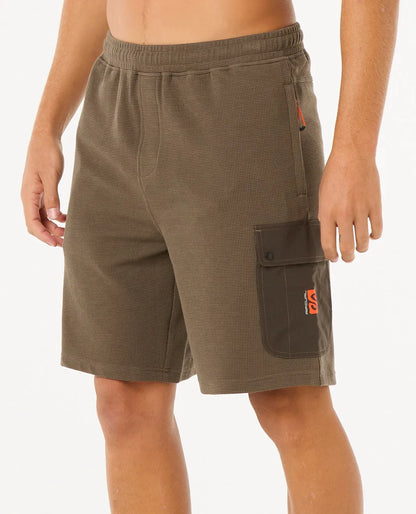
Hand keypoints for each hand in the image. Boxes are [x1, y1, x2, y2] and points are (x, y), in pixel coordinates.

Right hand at [21, 132, 65, 246]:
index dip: (43, 235)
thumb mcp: (51, 176)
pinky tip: (66, 219)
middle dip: (48, 235)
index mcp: (28, 195)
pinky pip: (46, 209)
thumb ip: (52, 197)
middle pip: (36, 223)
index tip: (55, 244)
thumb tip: (54, 217)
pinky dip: (55, 217)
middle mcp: (29, 197)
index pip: (32, 222)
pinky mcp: (42, 191)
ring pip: (42, 218)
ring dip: (53, 227)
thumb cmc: (47, 154)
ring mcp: (35, 195)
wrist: (46, 138)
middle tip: (65, 243)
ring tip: (67, 234)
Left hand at [318, 147, 382, 261]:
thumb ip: (325, 215)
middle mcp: (343, 214)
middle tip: (347, 258)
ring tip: (359, 248)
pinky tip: (371, 234)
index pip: (328, 243)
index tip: (333, 258)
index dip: (331, 255)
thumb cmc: (335, 173)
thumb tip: (330, 231)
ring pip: (363, 241)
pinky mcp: (375, 206)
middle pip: (346, 247)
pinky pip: (377, 229)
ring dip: (361, 248)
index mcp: (327, 212)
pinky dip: (374, 235)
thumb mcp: (322, 196)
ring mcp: (361, 211)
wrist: (352, 156)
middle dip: (347, 257)